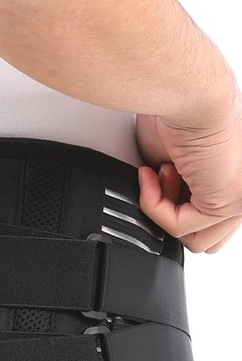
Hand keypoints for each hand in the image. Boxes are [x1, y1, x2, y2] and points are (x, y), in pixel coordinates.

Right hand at [135, 88, 241, 252]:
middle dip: (176, 216)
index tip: (163, 177)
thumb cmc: (181, 111)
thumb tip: (162, 205)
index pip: (210, 222)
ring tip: (162, 177)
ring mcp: (239, 199)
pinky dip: (154, 205)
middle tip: (166, 181)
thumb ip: (176, 190)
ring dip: (165, 212)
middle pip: (207, 239)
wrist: (187, 94)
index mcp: (234, 181)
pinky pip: (178, 227)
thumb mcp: (173, 162)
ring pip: (195, 240)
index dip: (176, 206)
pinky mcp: (225, 203)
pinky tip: (157, 174)